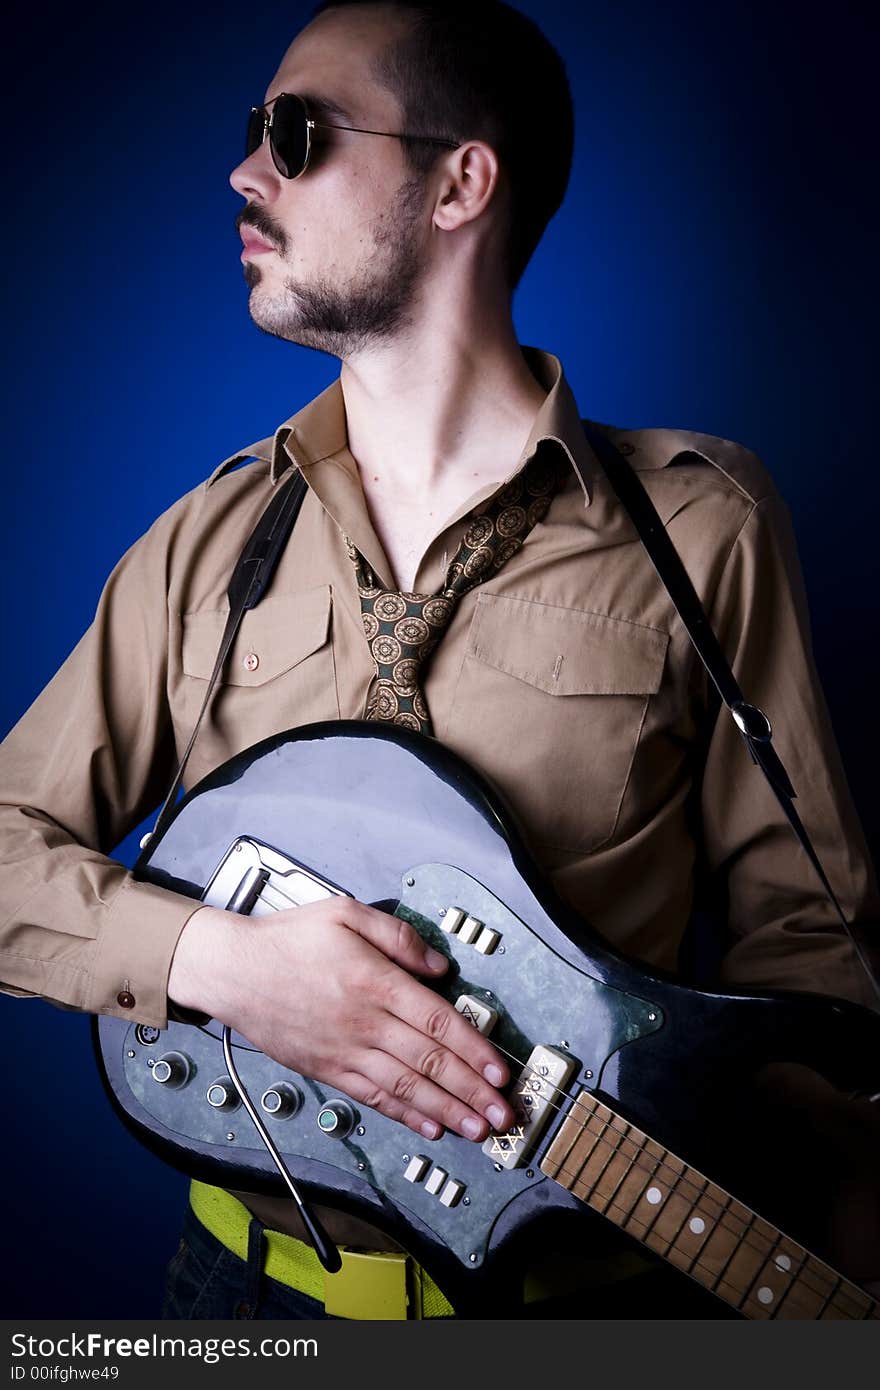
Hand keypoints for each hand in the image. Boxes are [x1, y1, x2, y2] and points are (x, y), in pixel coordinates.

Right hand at [168, 897, 513, 1142]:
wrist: (232, 971)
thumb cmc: (288, 939)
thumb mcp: (345, 913)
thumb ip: (398, 937)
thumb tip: (439, 966)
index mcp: (374, 982)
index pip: (437, 1022)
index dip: (473, 1050)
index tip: (499, 1072)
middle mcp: (364, 1023)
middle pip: (429, 1063)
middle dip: (471, 1092)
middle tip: (503, 1115)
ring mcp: (345, 1051)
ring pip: (406, 1088)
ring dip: (447, 1111)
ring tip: (477, 1130)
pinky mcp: (327, 1069)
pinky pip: (374, 1097)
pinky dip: (405, 1115)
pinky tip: (430, 1126)